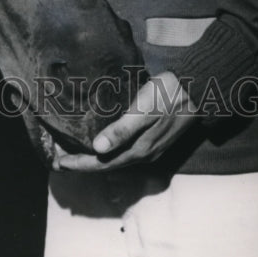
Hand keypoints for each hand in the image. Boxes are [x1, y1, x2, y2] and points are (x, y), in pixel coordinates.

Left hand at [55, 71, 198, 171]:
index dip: (80, 165)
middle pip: (108, 165)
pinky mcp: (154, 140)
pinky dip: (110, 152)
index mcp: (139, 150)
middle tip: (61, 161)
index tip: (59, 163)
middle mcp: (143, 155)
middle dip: (84, 165)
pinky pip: (126, 153)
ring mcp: (150, 149)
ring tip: (76, 153)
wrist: (198, 90)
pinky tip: (103, 144)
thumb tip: (97, 149)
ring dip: (96, 160)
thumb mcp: (143, 109)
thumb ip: (122, 129)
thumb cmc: (168, 95)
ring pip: (117, 161)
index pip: (102, 164)